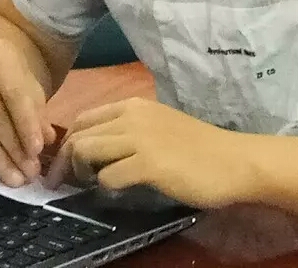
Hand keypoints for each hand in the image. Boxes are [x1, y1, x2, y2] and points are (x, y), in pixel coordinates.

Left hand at [45, 98, 256, 208]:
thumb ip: (129, 130)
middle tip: (64, 182)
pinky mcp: (149, 164)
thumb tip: (95, 146)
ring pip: (86, 151)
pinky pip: (108, 176)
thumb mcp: (159, 126)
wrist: (233, 161)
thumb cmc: (199, 147)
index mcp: (134, 105)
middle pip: (78, 135)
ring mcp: (140, 139)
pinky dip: (104, 187)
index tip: (66, 164)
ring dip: (80, 173)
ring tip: (89, 186)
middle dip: (64, 161)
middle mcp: (132, 116)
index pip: (83, 118)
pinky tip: (115, 191)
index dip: (68, 142)